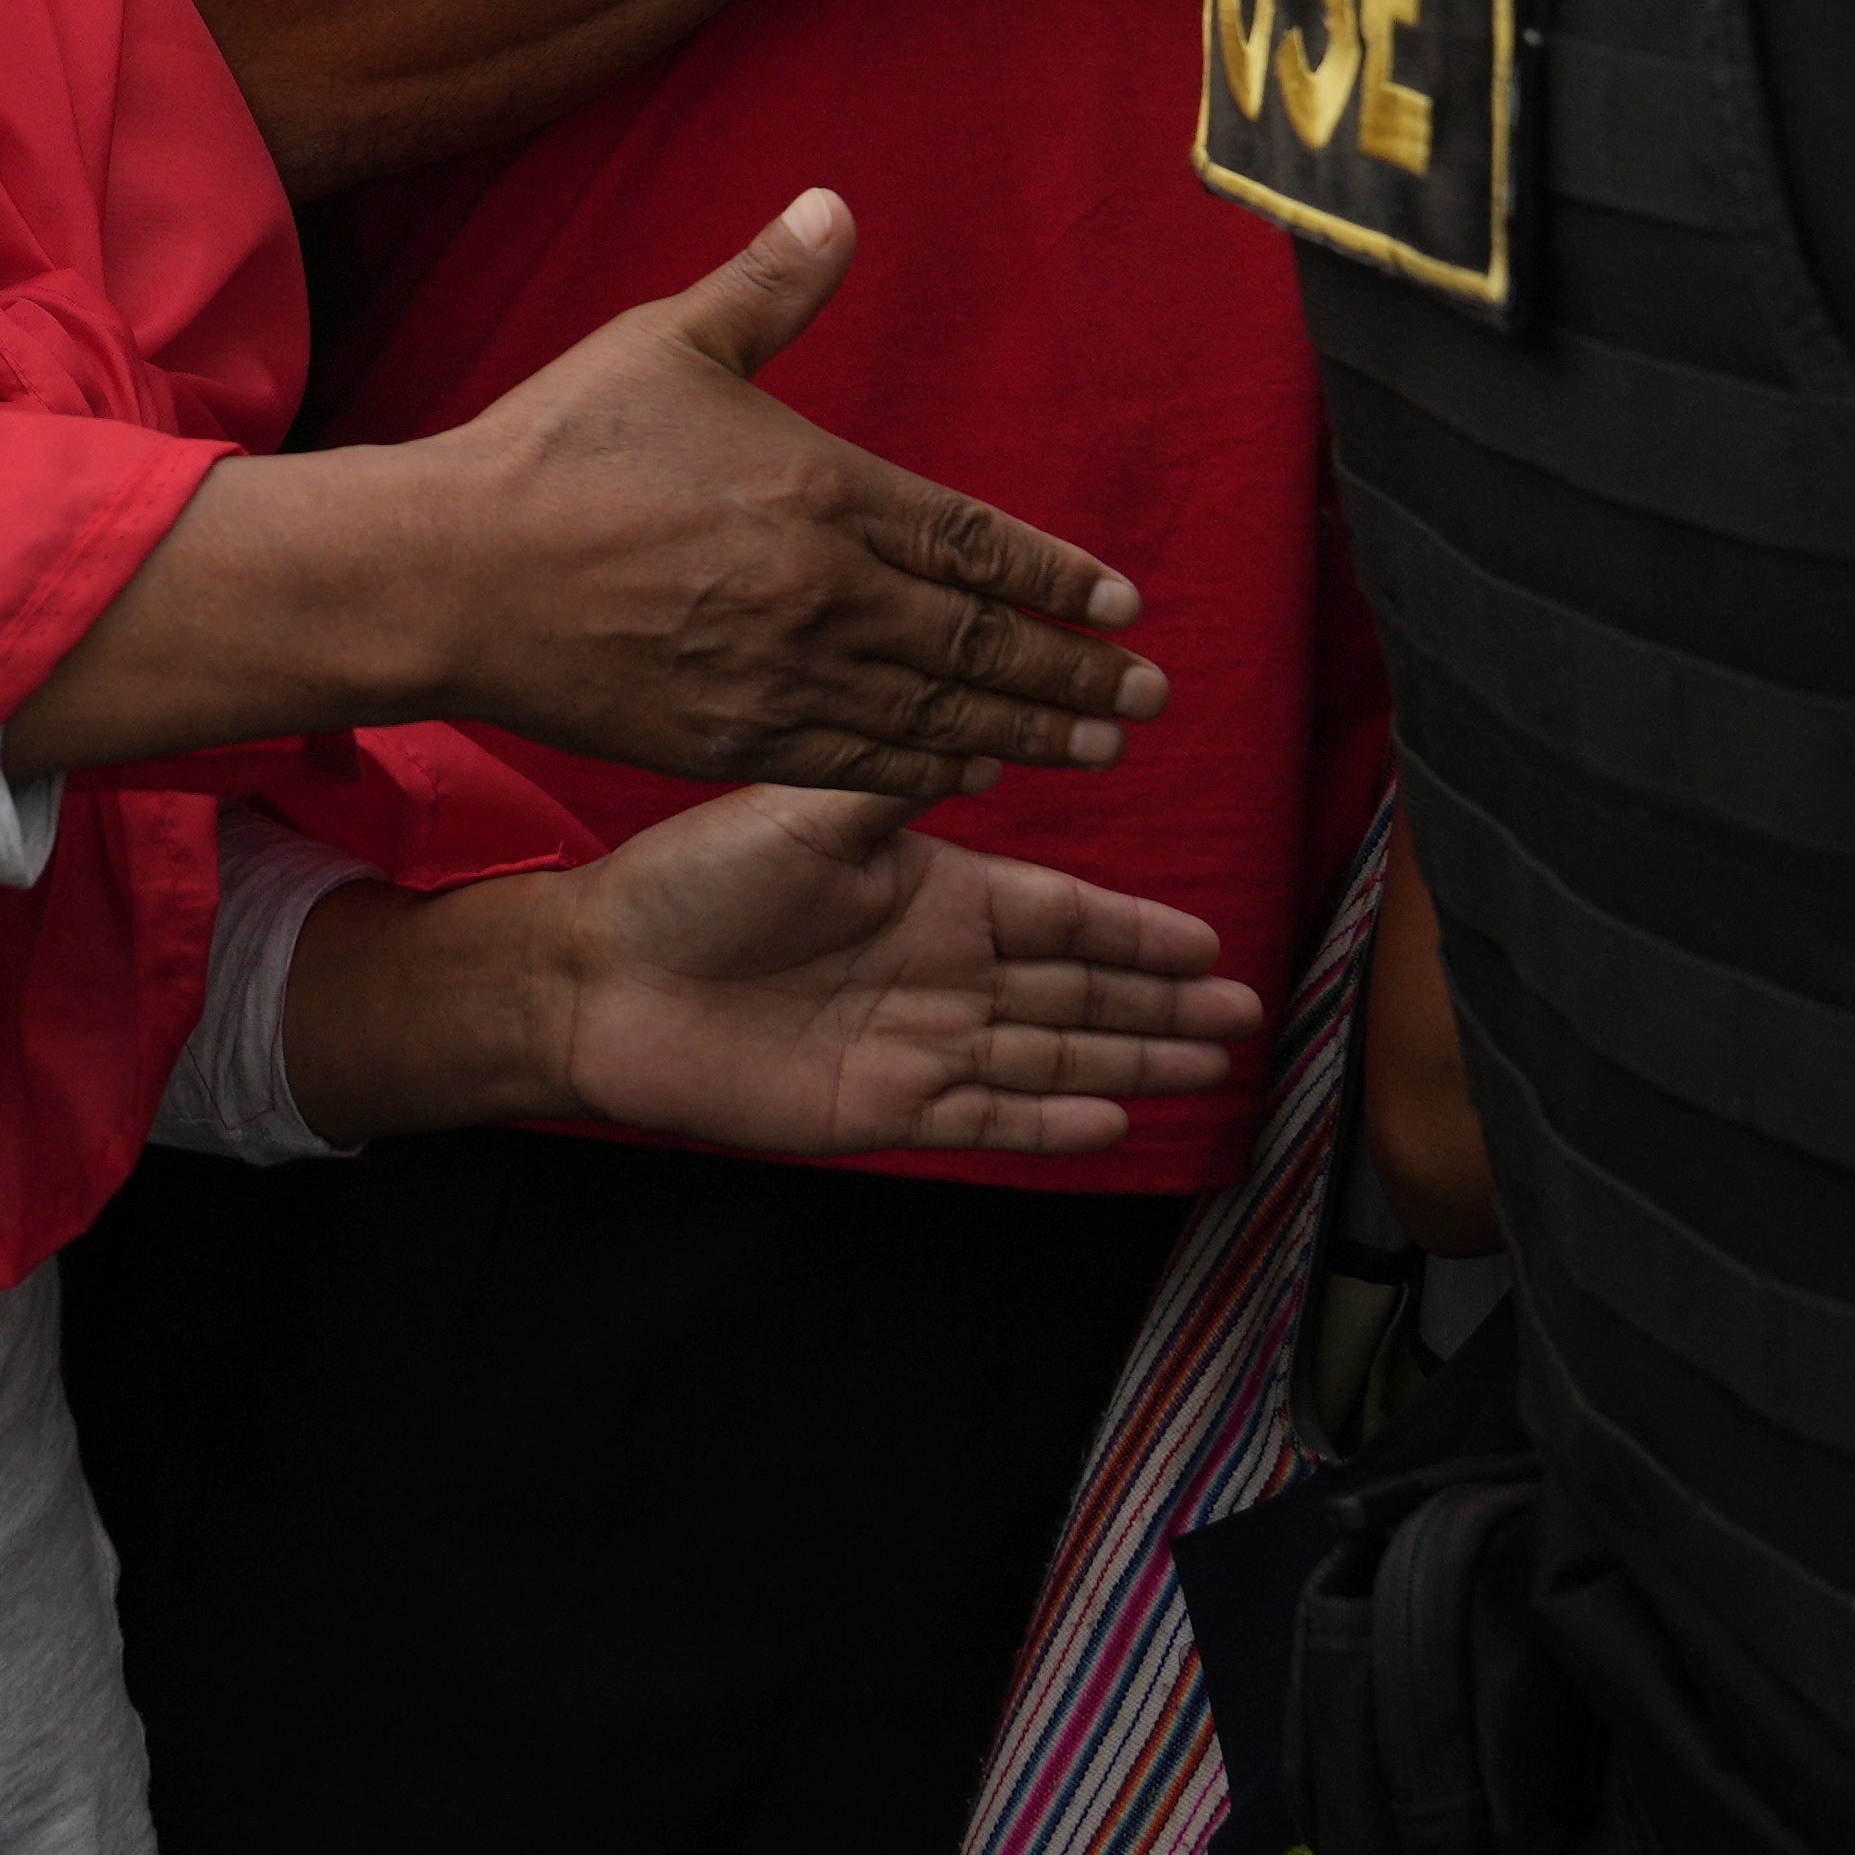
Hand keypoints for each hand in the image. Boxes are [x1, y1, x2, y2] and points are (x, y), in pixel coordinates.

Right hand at [392, 186, 1162, 789]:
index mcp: (819, 487)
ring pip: (934, 711)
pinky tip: (975, 773)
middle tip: (1147, 693)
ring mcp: (778, 673)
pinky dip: (928, 769)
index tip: (1122, 602)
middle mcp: (820, 591)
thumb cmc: (555, 446)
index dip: (1055, 575)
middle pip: (975, 640)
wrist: (452, 572)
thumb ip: (768, 285)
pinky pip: (859, 761)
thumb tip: (835, 203)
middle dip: (1070, 669)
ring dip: (1026, 729)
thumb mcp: (666, 340)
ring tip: (1098, 743)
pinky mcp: (730, 734)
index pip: (973, 539)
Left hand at [522, 785, 1263, 1161]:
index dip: (1137, 932)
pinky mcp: (883, 1107)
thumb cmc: (696, 880)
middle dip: (1162, 1004)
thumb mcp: (809, 813)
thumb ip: (903, 783)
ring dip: (1132, 1061)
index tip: (1209, 941)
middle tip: (1247, 1012)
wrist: (607, 978)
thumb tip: (992, 731)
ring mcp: (917, 1041)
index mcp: (932, 891)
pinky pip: (988, 1115)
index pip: (1062, 915)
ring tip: (1213, 1065)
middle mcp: (938, 968)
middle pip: (1078, 990)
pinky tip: (1115, 1123)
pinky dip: (1051, 1123)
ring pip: (1051, 1054)